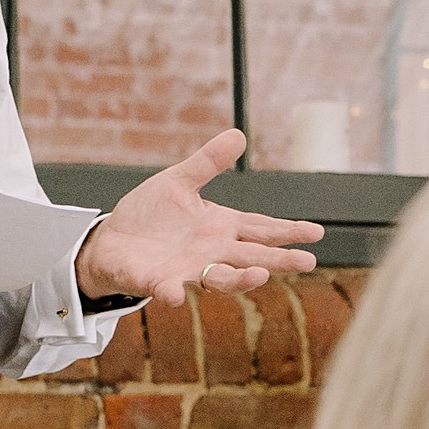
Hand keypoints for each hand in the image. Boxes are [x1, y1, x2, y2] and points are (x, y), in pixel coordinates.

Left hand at [75, 127, 323, 307]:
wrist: (112, 241)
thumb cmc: (150, 215)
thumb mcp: (178, 181)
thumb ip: (207, 163)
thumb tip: (239, 134)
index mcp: (221, 227)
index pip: (261, 229)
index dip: (288, 231)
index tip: (316, 233)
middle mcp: (212, 252)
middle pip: (252, 257)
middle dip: (279, 260)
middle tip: (308, 262)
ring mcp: (188, 270)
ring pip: (221, 278)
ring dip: (240, 280)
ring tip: (260, 276)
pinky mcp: (159, 282)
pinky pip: (169, 289)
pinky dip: (174, 293)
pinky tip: (176, 294)